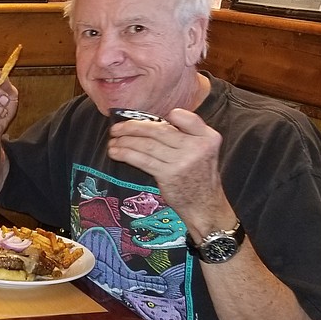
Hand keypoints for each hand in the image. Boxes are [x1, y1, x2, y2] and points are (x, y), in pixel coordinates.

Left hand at [106, 108, 230, 229]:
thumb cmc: (198, 175)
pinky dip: (125, 154)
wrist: (203, 204)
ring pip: (147, 145)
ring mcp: (182, 161)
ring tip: (113, 141)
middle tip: (117, 128)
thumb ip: (188, 134)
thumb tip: (156, 122)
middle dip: (133, 127)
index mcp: (207, 137)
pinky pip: (142, 160)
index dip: (166, 115)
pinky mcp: (168, 175)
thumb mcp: (204, 150)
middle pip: (159, 130)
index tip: (146, 117)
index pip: (186, 118)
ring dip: (125, 141)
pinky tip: (115, 152)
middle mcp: (196, 147)